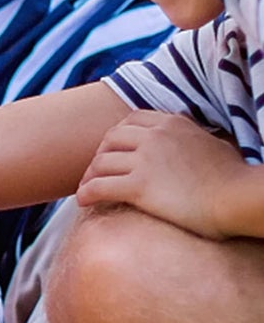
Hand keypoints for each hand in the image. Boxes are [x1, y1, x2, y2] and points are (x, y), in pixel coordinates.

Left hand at [77, 111, 250, 237]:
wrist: (239, 198)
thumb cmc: (234, 178)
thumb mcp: (214, 144)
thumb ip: (194, 137)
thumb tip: (194, 137)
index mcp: (171, 123)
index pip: (131, 120)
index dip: (116, 135)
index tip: (112, 149)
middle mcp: (154, 136)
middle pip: (110, 139)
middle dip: (99, 155)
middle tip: (95, 171)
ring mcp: (145, 160)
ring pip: (101, 163)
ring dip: (89, 176)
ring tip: (87, 188)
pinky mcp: (139, 186)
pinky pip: (99, 186)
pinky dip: (86, 193)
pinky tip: (83, 202)